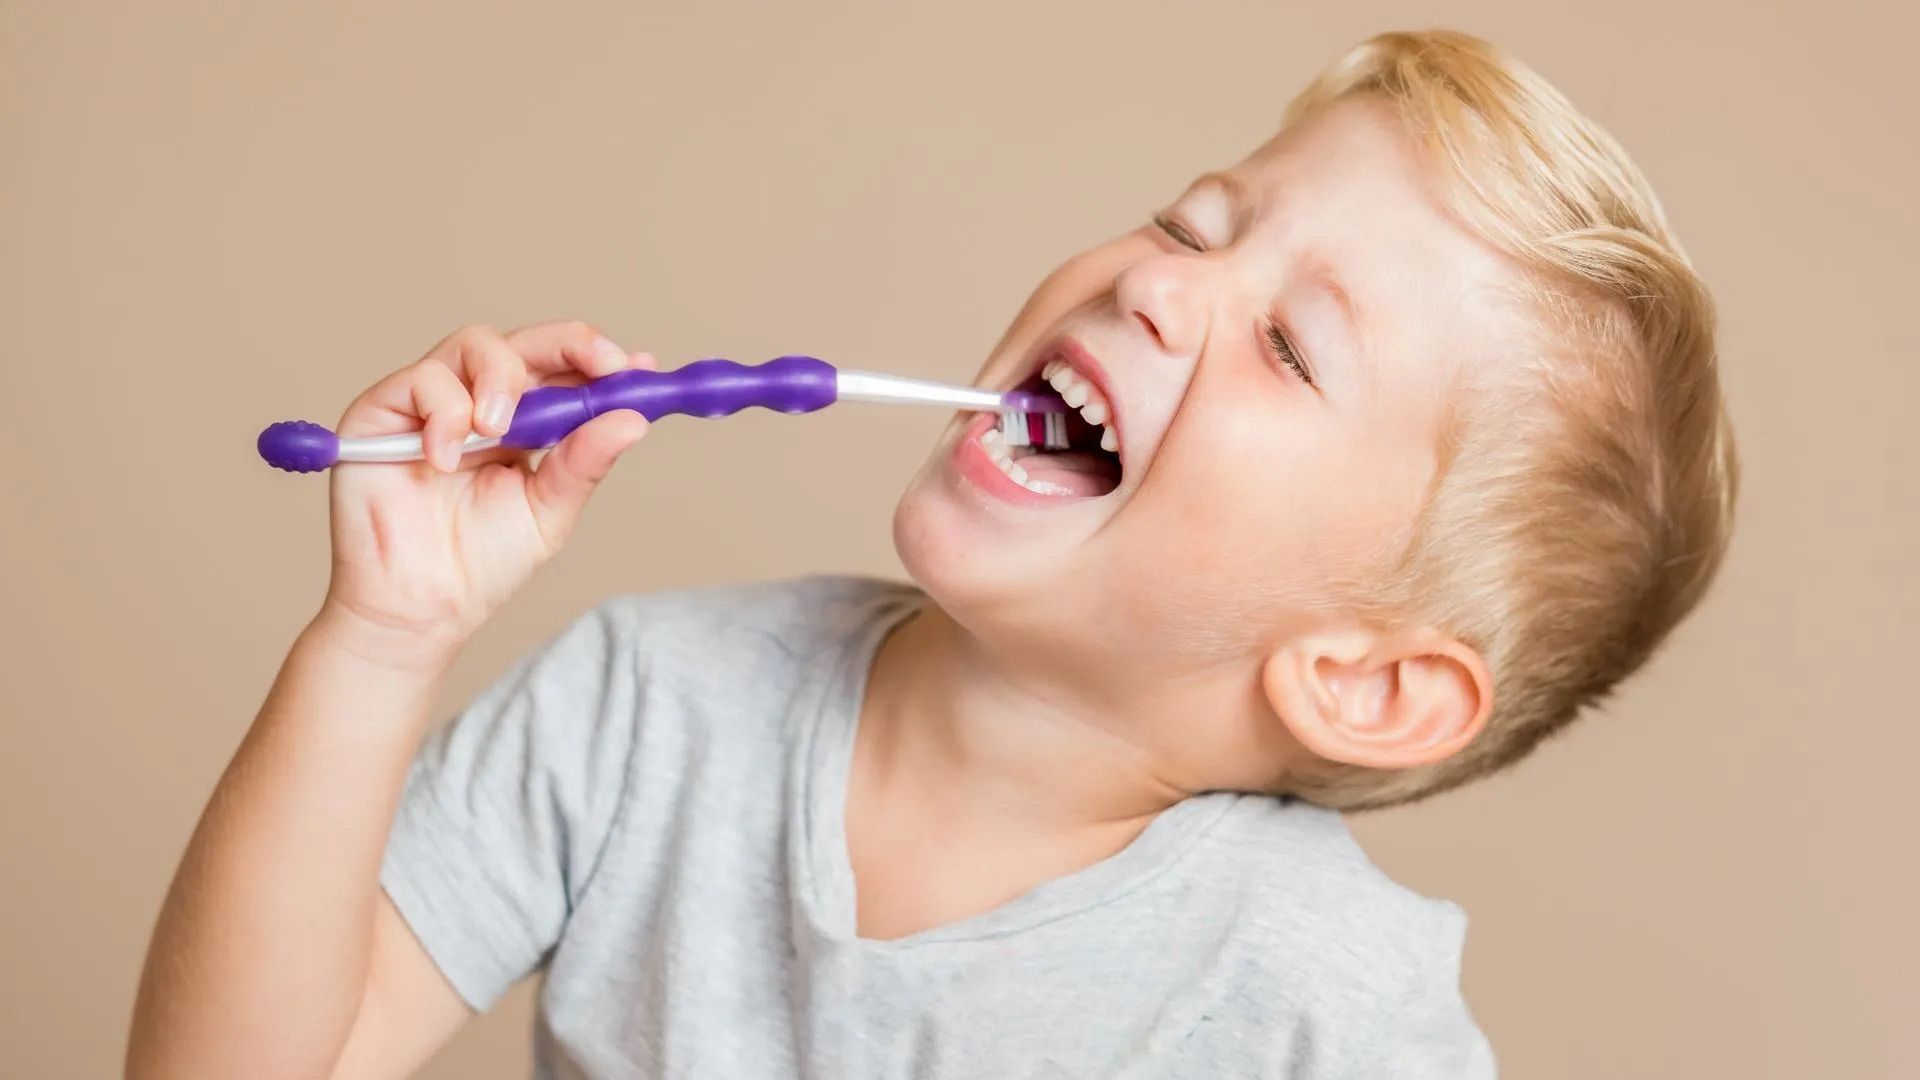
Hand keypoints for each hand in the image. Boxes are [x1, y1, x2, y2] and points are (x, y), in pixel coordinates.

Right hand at [320, 321, 651, 661]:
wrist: (420, 607)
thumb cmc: (478, 563)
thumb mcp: (548, 511)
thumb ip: (584, 463)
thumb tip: (633, 420)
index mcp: (525, 422)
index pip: (563, 369)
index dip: (599, 359)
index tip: (636, 367)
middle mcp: (479, 402)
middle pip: (524, 342)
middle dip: (568, 344)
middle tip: (602, 365)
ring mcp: (430, 402)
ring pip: (474, 344)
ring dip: (501, 379)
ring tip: (500, 432)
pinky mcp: (383, 410)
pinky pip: (422, 380)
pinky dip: (444, 414)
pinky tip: (446, 460)